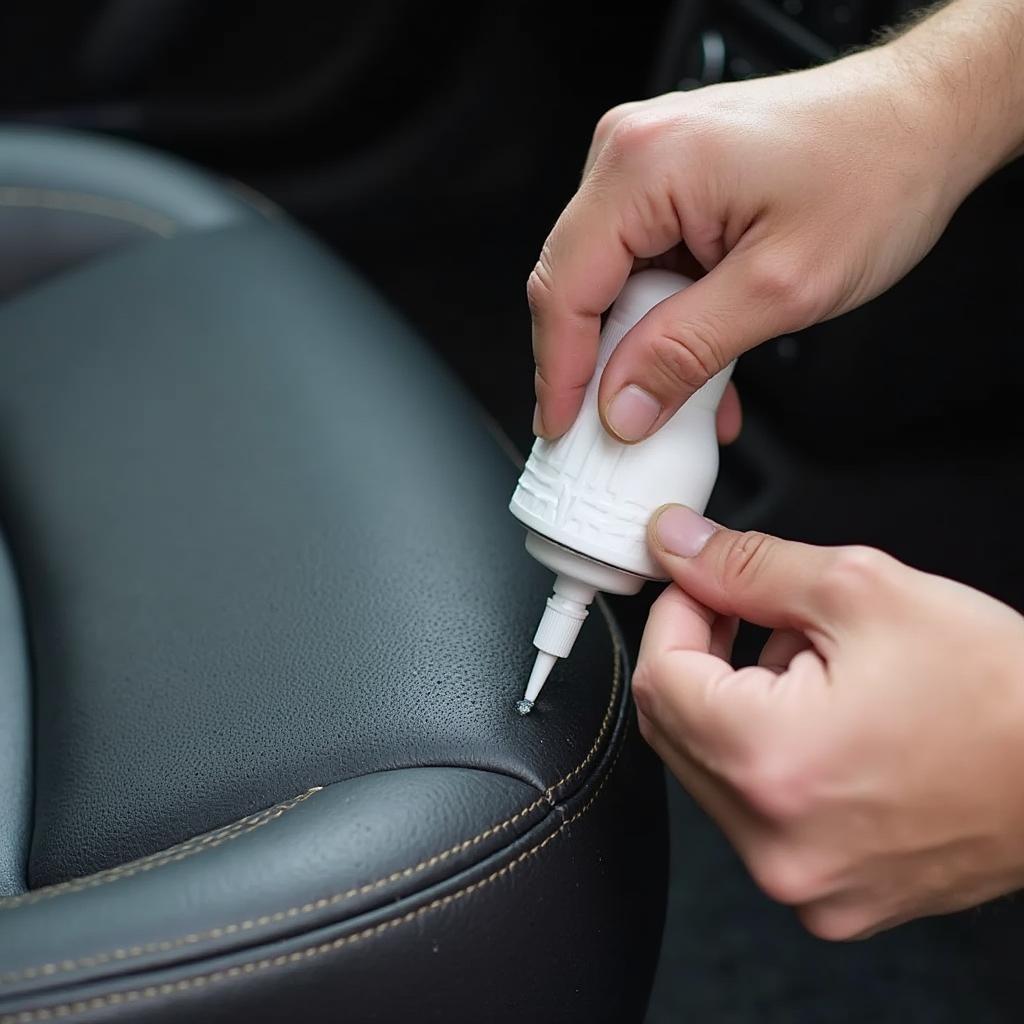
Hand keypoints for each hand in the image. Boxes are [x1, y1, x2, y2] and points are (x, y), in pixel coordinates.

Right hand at [528, 44, 981, 442]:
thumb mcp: (781, 289)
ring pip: (610, 283)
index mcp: (645, 166)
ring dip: (638, 349)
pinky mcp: (672, 182)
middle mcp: (634, 153)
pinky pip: (645, 265)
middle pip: (577, 285)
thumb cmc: (877, 171)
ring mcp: (650, 164)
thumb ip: (687, 352)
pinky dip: (664, 321)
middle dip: (594, 365)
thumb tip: (622, 405)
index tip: (561, 429)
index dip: (557, 371)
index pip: (566, 288)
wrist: (924, 120)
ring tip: (672, 403)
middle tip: (611, 429)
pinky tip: (696, 367)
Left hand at [633, 504, 1023, 939]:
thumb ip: (748, 566)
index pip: (660, 678)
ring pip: (714, 771)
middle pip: (677, 729)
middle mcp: (774, 843)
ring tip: (815, 672)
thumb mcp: (862, 590)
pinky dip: (770, 759)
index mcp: (771, 764)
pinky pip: (759, 815)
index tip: (704, 587)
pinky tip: (828, 726)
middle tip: (756, 617)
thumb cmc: (999, 689)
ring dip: (739, 708)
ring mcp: (803, 883)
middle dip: (704, 660)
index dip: (675, 616)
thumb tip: (676, 545)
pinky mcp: (832, 897)